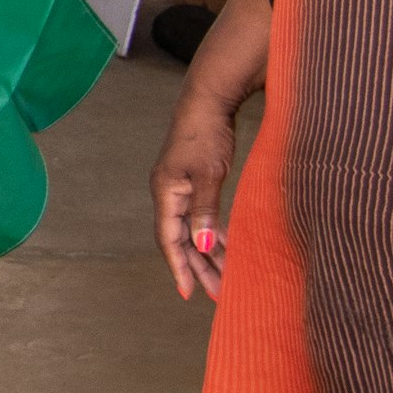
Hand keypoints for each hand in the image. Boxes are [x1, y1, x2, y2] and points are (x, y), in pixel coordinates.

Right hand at [150, 91, 239, 301]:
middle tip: (217, 293)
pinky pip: (200, 216)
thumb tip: (204, 246)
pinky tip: (226, 246)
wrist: (208, 99)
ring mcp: (179, 187)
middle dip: (198, 267)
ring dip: (208, 253)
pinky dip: (212, 233)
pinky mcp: (193, 181)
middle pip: (181, 239)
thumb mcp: (208, 175)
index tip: (189, 294)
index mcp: (166, 193)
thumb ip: (204, 212)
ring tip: (226, 276)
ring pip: (192, 229)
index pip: (170, 239)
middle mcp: (168, 193)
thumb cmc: (206, 132)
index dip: (179, 268)